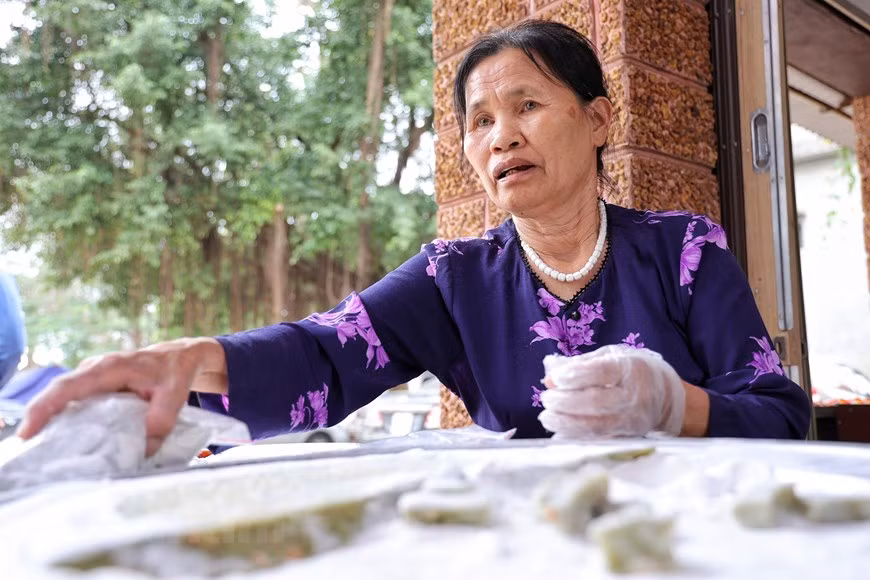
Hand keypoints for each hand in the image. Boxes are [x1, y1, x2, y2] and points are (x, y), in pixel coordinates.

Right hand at [17, 337, 227, 455]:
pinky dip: (72, 421)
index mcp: (110, 368)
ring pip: (66, 400)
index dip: (44, 407)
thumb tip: (142, 451)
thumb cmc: (175, 371)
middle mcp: (95, 369)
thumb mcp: (175, 395)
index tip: (28, 432)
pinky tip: (71, 443)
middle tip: (29, 450)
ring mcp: (93, 377)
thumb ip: (160, 422)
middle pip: (58, 394)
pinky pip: (78, 404)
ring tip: (47, 452)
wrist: (181, 356)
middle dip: (40, 419)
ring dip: (55, 423)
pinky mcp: (97, 387)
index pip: (68, 386)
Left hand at [537, 345, 685, 438]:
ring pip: (596, 425)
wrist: (668, 398)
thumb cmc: (634, 372)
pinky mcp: (629, 436)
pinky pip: (598, 439)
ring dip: (566, 423)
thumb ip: (581, 363)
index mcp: (632, 369)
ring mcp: (634, 419)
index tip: (555, 379)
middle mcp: (636, 395)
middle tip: (546, 399)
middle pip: (595, 401)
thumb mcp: (612, 357)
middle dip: (564, 402)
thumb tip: (550, 372)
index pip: (601, 373)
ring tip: (546, 417)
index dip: (575, 376)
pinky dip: (575, 437)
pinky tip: (559, 433)